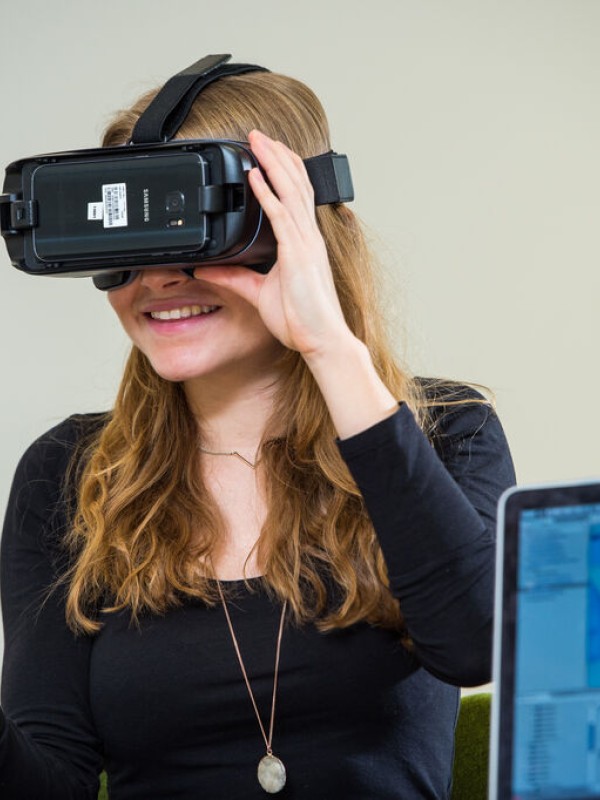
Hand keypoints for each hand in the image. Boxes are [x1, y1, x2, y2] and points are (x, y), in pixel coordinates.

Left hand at [193, 130, 353, 359]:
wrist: (320, 339)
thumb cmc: (301, 320)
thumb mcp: (258, 293)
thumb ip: (233, 277)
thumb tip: (208, 267)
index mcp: (303, 244)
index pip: (297, 196)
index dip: (285, 170)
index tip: (268, 151)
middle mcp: (307, 238)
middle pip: (296, 184)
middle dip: (278, 156)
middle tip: (259, 134)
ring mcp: (305, 244)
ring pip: (290, 191)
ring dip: (273, 162)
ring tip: (257, 140)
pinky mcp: (297, 255)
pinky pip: (281, 216)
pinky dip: (267, 192)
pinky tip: (254, 175)